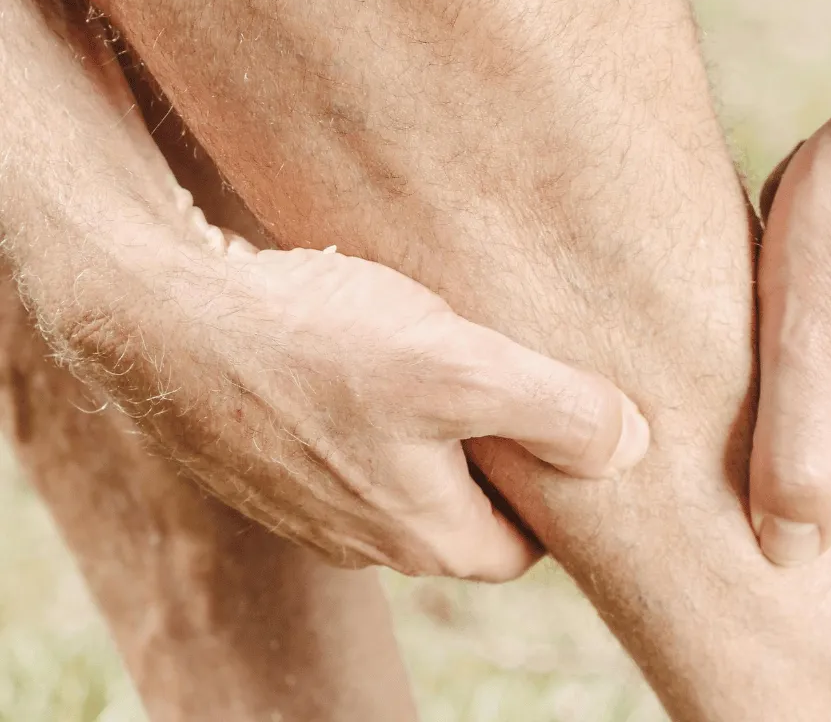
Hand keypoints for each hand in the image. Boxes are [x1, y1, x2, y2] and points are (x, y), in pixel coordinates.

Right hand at [51, 190, 649, 581]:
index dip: (558, 489)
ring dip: (436, 423)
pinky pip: (351, 445)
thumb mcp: (461, 370)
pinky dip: (376, 405)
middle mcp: (369, 538)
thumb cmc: (315, 342)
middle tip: (515, 374)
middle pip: (468, 509)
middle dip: (499, 453)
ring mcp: (314, 502)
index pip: (527, 545)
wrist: (161, 318)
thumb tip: (634, 446)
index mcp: (429, 536)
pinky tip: (368, 345)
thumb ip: (559, 412)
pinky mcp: (274, 458)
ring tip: (445, 350)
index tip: (568, 424)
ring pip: (409, 473)